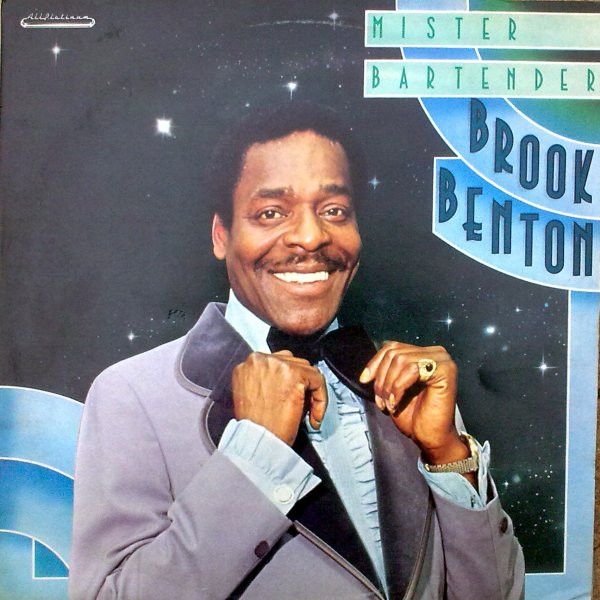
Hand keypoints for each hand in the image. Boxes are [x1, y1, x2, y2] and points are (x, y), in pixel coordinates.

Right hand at [231, 350, 327, 445]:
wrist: (256, 441)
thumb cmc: (254, 425)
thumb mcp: (252, 394)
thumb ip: (265, 381)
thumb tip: (286, 380)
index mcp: (248, 364)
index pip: (277, 363)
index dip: (289, 381)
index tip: (295, 396)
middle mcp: (260, 359)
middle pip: (293, 363)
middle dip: (301, 384)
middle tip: (304, 406)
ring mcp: (277, 365)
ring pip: (307, 370)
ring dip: (311, 391)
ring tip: (308, 413)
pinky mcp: (294, 375)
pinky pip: (318, 381)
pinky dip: (321, 399)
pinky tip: (315, 416)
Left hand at [359, 342, 468, 466]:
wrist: (430, 437)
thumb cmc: (414, 415)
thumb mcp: (393, 387)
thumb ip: (387, 370)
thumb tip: (369, 367)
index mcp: (423, 354)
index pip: (392, 347)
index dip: (375, 363)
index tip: (364, 380)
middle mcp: (435, 353)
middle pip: (395, 353)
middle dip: (381, 378)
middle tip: (381, 400)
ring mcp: (442, 360)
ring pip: (401, 360)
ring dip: (389, 385)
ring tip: (389, 403)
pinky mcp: (445, 370)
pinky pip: (412, 370)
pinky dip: (398, 387)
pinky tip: (396, 403)